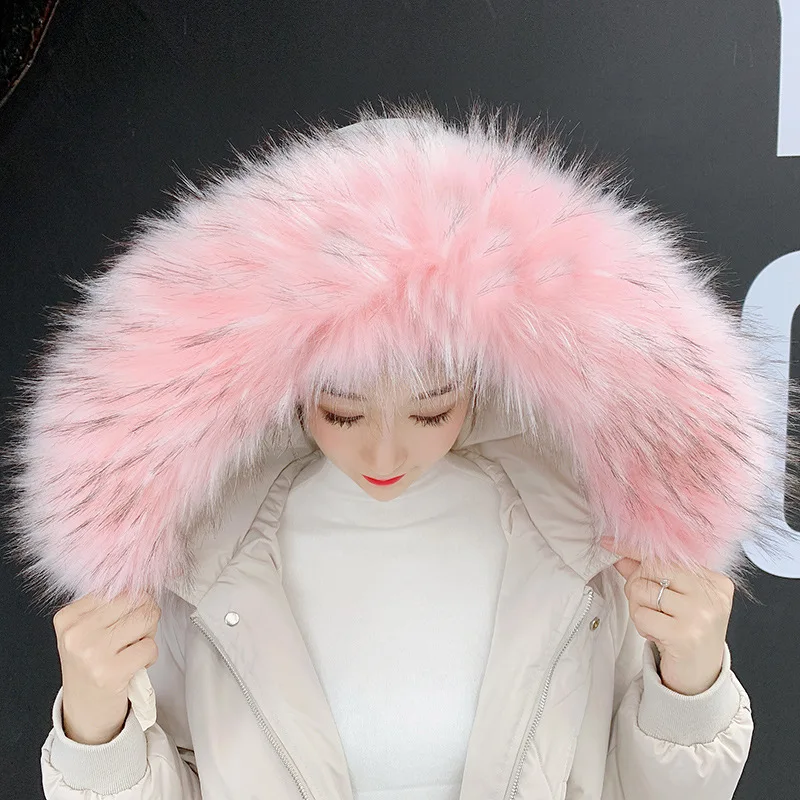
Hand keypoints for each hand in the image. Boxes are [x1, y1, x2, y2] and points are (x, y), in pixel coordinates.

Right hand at [53, 591, 160, 743]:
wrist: (85, 711)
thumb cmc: (93, 665)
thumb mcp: (88, 630)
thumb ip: (111, 605)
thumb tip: (146, 581)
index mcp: (69, 616)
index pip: (121, 588)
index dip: (136, 602)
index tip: (127, 619)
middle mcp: (76, 632)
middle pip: (138, 600)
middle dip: (146, 615)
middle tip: (133, 636)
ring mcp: (91, 653)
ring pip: (147, 618)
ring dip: (148, 635)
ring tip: (131, 650)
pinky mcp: (109, 672)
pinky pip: (150, 647)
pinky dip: (149, 656)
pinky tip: (133, 666)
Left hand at [604, 549, 733, 695]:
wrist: (701, 677)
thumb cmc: (687, 633)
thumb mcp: (674, 599)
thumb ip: (650, 575)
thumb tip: (621, 556)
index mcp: (714, 581)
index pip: (666, 555)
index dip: (634, 548)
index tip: (608, 542)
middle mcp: (711, 594)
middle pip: (650, 568)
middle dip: (637, 585)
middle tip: (649, 606)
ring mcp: (701, 614)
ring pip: (641, 590)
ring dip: (638, 608)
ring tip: (657, 622)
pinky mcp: (685, 634)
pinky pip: (640, 614)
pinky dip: (641, 624)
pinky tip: (657, 634)